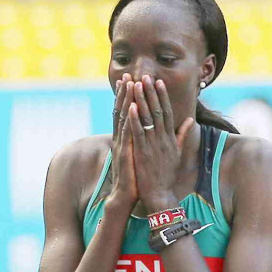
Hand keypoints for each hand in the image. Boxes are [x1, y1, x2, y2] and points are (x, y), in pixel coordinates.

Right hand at [109, 74, 138, 205]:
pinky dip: (130, 120)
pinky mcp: (126, 153)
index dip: (129, 97)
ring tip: (129, 84)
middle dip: (125, 93)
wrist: (127, 196)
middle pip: (123, 111)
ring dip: (127, 100)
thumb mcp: (141, 155)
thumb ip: (144, 141)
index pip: (128, 114)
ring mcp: (122, 145)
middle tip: (128, 75)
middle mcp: (122, 139)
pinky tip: (132, 107)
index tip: (132, 81)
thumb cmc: (136, 176)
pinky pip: (128, 134)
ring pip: (124, 118)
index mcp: (127, 138)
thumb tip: (150, 131)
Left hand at [128, 75, 193, 212]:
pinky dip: (134, 119)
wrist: (161, 195)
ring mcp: (153, 145)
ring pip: (147, 118)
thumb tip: (191, 120)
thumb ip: (182, 135)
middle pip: (157, 111)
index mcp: (170, 138)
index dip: (162, 96)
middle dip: (151, 92)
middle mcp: (163, 139)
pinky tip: (130, 106)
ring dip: (141, 100)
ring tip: (136, 84)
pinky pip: (138, 132)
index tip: (158, 82)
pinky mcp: (143, 152)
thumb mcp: (177, 153)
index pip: (167, 112)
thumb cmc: (167, 175)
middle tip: (145, 76)